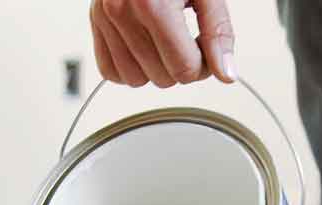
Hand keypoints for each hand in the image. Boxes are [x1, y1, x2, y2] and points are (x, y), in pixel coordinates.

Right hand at [91, 0, 235, 87]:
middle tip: (187, 40)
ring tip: (165, 41)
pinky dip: (129, 67)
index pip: (184, 69)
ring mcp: (105, 18)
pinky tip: (145, 48)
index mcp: (153, 4)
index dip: (203, 66)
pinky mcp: (95, 22)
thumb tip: (225, 72)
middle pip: (162, 78)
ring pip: (136, 80)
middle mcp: (123, 12)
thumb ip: (218, 31)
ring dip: (155, 68)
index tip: (205, 50)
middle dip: (180, 65)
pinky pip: (109, 71)